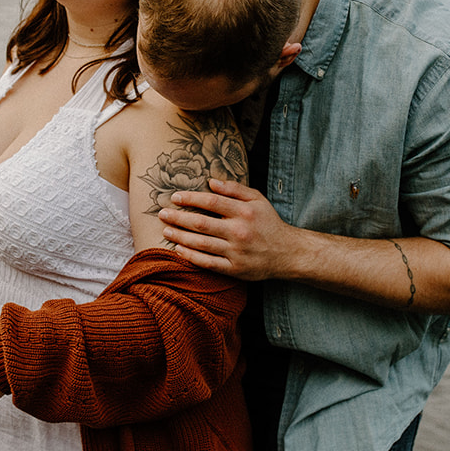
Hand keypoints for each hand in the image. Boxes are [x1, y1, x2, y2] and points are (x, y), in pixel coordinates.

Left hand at [156, 177, 299, 279]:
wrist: (288, 253)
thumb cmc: (268, 223)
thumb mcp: (257, 200)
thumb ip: (234, 189)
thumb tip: (210, 180)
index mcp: (244, 212)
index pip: (212, 202)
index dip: (191, 198)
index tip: (175, 197)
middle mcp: (239, 232)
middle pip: (202, 223)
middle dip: (178, 217)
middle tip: (161, 213)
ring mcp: (236, 253)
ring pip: (202, 244)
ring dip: (180, 236)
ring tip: (166, 230)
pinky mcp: (235, 270)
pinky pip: (208, 263)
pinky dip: (191, 257)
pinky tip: (178, 249)